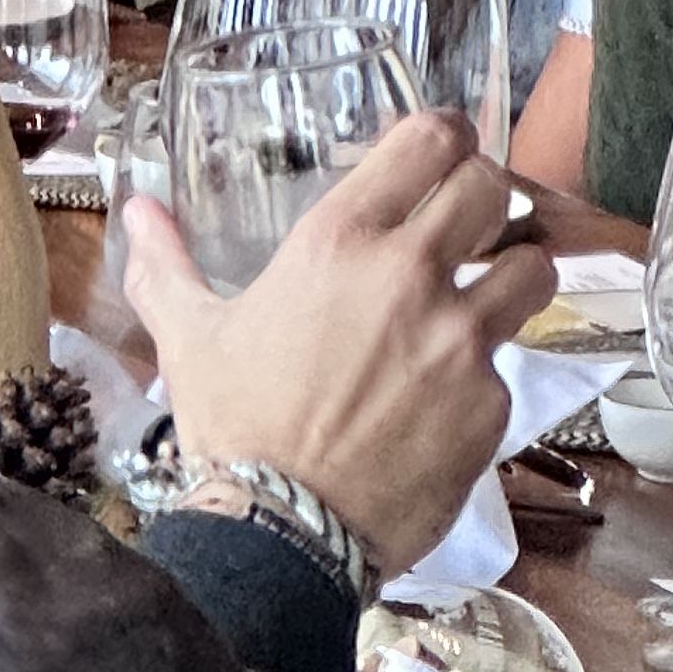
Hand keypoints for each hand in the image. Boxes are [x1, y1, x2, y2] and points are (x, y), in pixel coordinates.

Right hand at [125, 110, 546, 574]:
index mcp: (339, 241)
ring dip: (516, 273)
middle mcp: (409, 276)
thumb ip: (166, 264)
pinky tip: (449, 397)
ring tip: (491, 294)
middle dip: (486, 198)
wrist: (280, 536)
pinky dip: (487, 375)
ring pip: (533, 269)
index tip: (445, 149)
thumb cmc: (234, 428)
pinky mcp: (489, 409)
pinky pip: (509, 369)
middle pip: (491, 188)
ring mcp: (459, 343)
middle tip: (468, 223)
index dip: (448, 135)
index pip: (430, 140)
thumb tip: (139, 210)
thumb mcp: (190, 337)